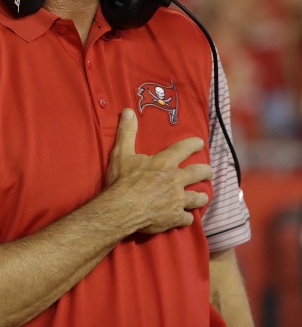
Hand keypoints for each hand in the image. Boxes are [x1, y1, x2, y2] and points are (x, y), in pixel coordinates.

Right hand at [105, 108, 211, 234]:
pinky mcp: (176, 217)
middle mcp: (176, 180)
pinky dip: (186, 217)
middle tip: (207, 171)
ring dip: (201, 196)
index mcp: (165, 163)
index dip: (193, 144)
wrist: (122, 209)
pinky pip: (187, 217)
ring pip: (198, 197)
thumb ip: (127, 132)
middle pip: (199, 173)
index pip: (184, 149)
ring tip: (202, 196)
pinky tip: (185, 217)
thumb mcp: (121, 153)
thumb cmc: (122, 181)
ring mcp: (178, 200)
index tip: (200, 143)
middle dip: (205, 171)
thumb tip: (129, 111)